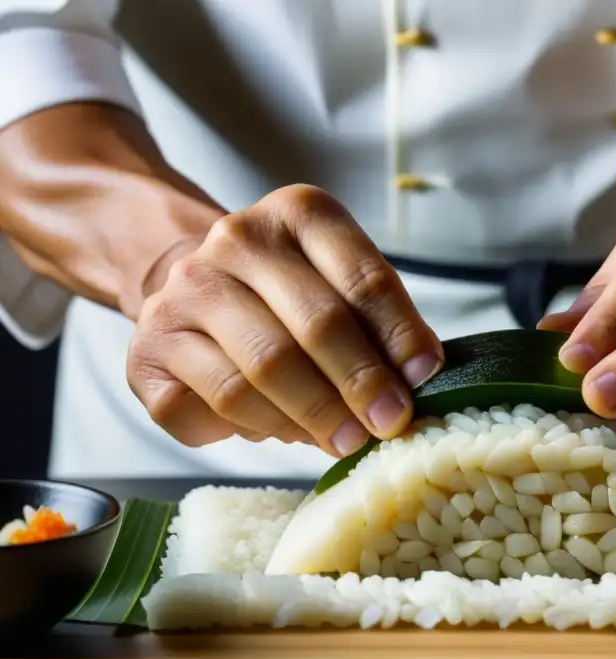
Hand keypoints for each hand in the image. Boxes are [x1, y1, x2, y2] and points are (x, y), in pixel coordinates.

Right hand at [127, 184, 442, 455]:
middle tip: (388, 423)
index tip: (422, 378)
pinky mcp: (147, 352)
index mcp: (297, 214)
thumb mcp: (342, 286)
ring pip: (259, 373)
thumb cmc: (289, 298)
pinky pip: (209, 408)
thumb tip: (419, 381)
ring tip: (345, 440)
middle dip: (360, 383)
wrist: (197, 288)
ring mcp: (182, 295)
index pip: (362, 278)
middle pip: (314, 325)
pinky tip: (277, 429)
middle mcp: (234, 241)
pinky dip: (251, 430)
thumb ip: (381, 324)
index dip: (399, 335)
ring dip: (313, 417)